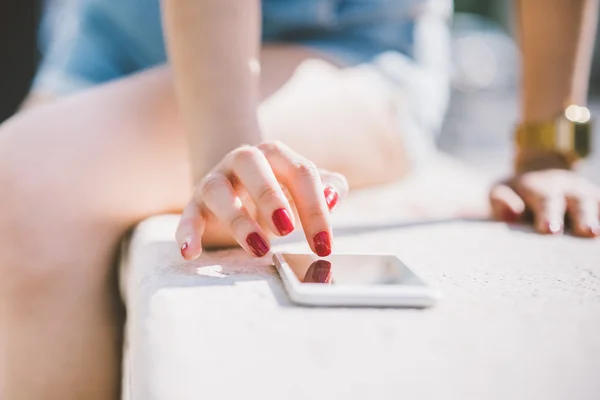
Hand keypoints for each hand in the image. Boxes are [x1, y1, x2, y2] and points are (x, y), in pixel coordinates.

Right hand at [176, 141, 348, 258]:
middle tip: (287, 230)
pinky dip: (186, 233)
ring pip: (218, 190)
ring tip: (259, 247)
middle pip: (252, 165)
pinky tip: (191, 253)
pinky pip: (187, 215)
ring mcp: (216, 181)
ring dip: (237, 219)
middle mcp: (243, 161)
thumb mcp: (307, 187)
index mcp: (276, 154)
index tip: (323, 245)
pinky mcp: (195, 204)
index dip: (315, 209)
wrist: (239, 185)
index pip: (300, 173)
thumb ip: (329, 187)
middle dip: (270, 196)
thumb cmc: (282, 189)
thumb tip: (332, 198)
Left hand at [490, 168, 599, 237]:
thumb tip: (512, 213)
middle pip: (577, 201)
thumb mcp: (501, 191)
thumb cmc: (515, 194)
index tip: (549, 229)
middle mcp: (566, 188)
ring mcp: (584, 194)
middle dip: (582, 216)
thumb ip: (501, 201)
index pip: (544, 200)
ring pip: (594, 203)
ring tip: (598, 233)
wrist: (541, 174)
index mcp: (539, 187)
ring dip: (598, 217)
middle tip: (587, 231)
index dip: (548, 214)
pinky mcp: (596, 201)